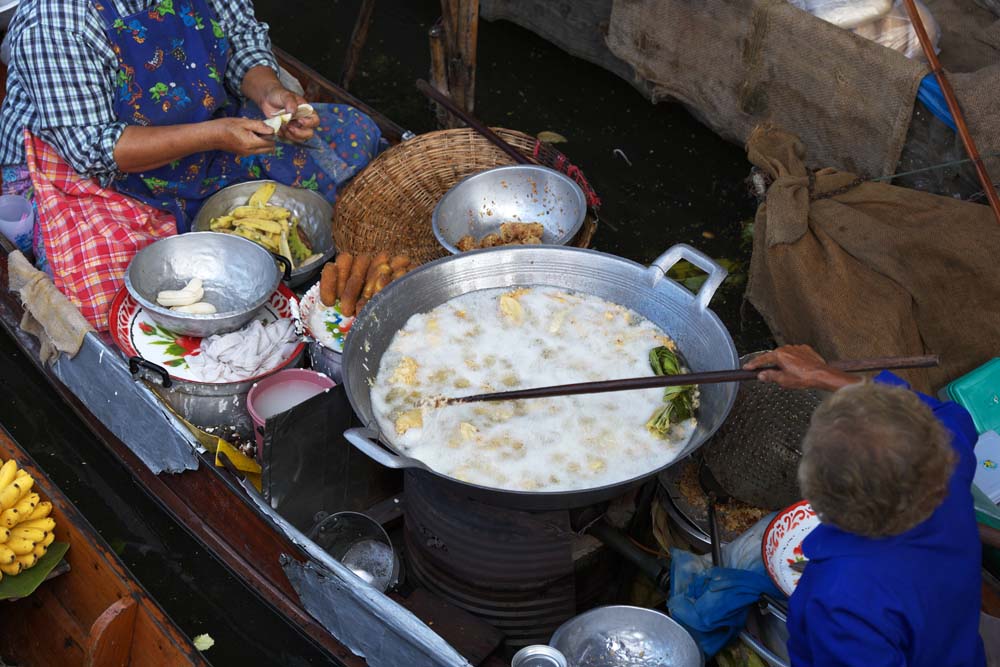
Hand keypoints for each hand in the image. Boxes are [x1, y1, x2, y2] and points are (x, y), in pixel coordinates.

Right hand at [209, 117, 275, 156]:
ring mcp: (247, 154)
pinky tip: (248, 135)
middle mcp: (251, 151)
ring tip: (254, 131)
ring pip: (263, 150)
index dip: (271, 134)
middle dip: (269, 140)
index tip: (265, 127)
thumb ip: (259, 126)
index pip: (271, 142)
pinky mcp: (243, 154)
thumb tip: (272, 130)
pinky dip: (257, 144)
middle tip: (261, 129)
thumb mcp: (244, 122)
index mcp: (252, 143)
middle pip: (269, 149)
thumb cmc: (226, 126)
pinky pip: (256, 150)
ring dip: (263, 142)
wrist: (212, 135)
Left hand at [259, 85, 318, 142]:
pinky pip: (288, 139)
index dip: (309, 123)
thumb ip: (290, 102)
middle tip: (290, 127)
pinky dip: (283, 136)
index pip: (315, 121)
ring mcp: (295, 128)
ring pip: (300, 139)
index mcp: (307, 111)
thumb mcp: (285, 95)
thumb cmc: (279, 94)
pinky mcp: (287, 132)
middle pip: (309, 133)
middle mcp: (303, 121)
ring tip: (282, 126)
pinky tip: (278, 127)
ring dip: (291, 135)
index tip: (299, 120)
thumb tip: (293, 112)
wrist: (267, 98)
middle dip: (300, 133)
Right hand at [743, 345, 859, 390]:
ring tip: (788, 374)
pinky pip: (796, 354)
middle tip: (769, 374)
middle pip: (774, 356)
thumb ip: (770, 376)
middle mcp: (787, 348)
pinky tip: (798, 369)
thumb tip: (762, 375)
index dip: (753, 364)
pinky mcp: (806, 350)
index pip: (762, 359)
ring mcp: (797, 348)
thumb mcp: (783, 380)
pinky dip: (794, 361)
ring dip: (784, 363)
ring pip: (785, 355)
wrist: (821, 374)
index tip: (747, 367)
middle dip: (771, 365)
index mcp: (779, 355)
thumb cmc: (804, 377)